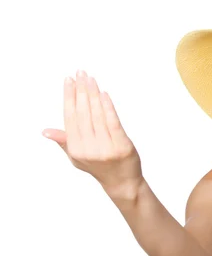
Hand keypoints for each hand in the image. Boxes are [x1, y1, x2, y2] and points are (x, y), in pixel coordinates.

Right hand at [42, 70, 142, 198]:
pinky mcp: (122, 145)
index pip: (70, 117)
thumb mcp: (77, 158)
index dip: (69, 97)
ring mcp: (106, 147)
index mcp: (75, 149)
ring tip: (91, 79)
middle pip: (83, 113)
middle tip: (80, 73)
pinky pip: (113, 122)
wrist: (123, 182)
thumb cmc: (99, 168)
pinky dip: (108, 106)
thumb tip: (46, 131)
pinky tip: (104, 94)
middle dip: (81, 90)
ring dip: (93, 94)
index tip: (68, 80)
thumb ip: (65, 142)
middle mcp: (89, 148)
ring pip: (97, 114)